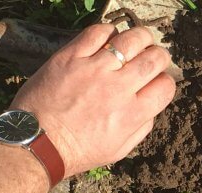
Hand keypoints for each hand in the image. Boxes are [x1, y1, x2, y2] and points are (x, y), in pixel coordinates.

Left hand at [9, 24, 175, 176]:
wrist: (36, 143)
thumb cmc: (77, 150)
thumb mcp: (119, 150)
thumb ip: (142, 127)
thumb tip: (152, 105)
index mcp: (133, 114)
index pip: (166, 85)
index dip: (165, 82)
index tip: (157, 82)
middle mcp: (118, 89)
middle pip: (154, 58)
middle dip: (160, 56)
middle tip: (152, 58)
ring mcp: (94, 70)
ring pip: (131, 39)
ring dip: (141, 38)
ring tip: (138, 41)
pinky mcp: (71, 57)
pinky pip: (97, 32)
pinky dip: (109, 31)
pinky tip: (109, 38)